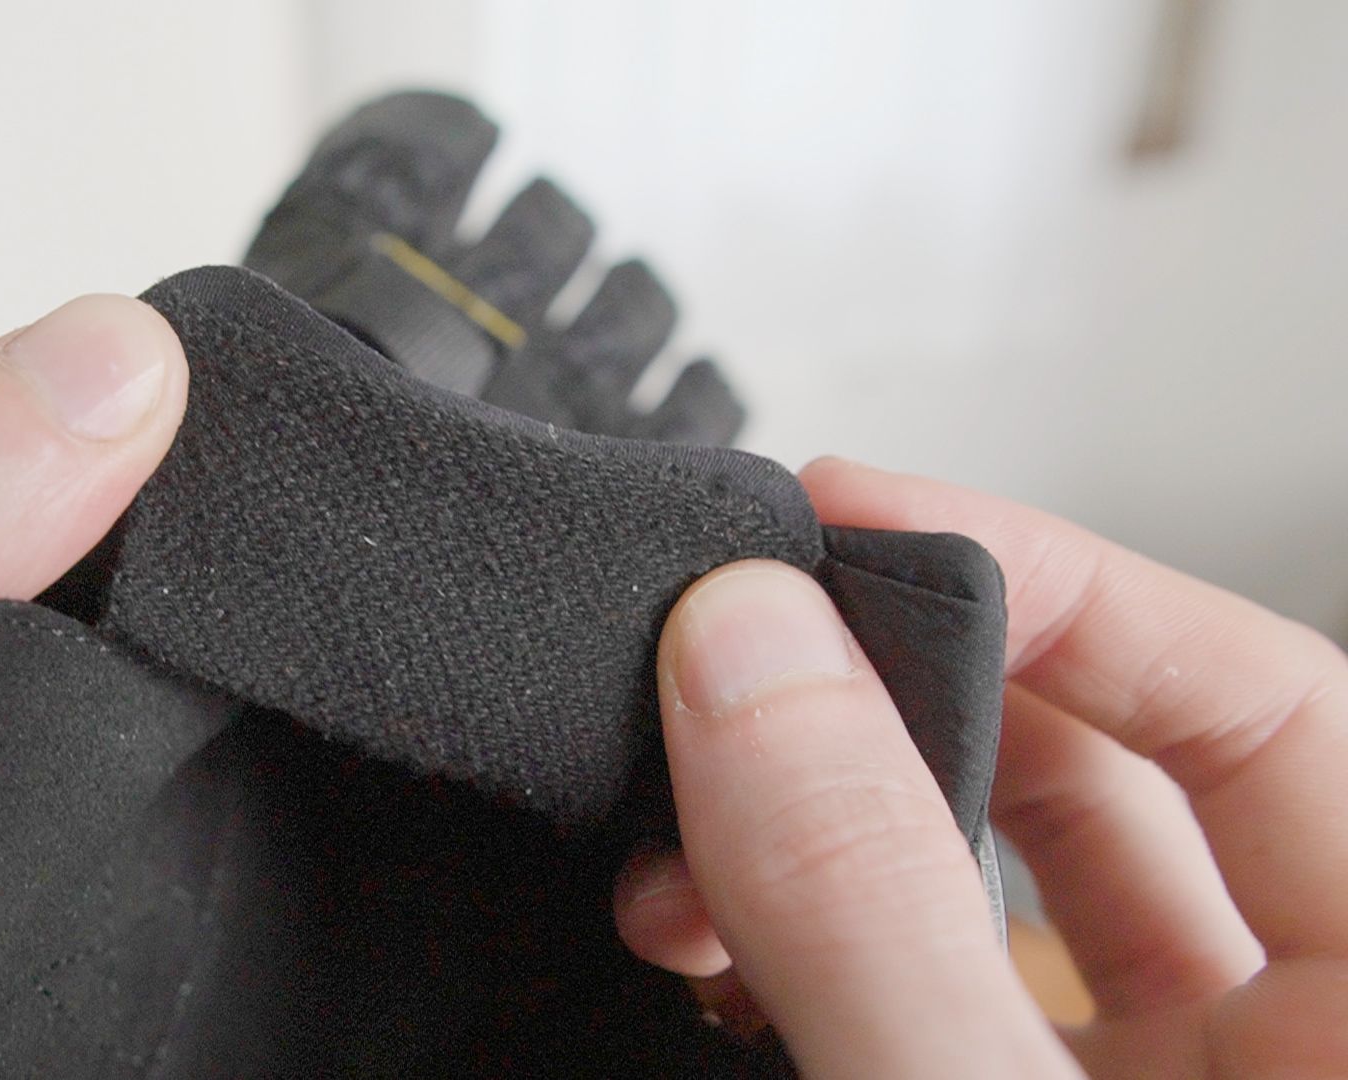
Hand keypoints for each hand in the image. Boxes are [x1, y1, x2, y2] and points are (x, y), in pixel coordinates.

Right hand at [614, 458, 1347, 1077]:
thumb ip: (874, 911)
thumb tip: (754, 656)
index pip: (1270, 707)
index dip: (1074, 586)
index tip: (861, 524)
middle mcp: (1263, 1062)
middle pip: (1094, 781)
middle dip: (888, 707)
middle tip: (743, 655)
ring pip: (965, 892)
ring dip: (798, 837)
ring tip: (675, 852)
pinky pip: (890, 992)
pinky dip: (782, 949)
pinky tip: (697, 947)